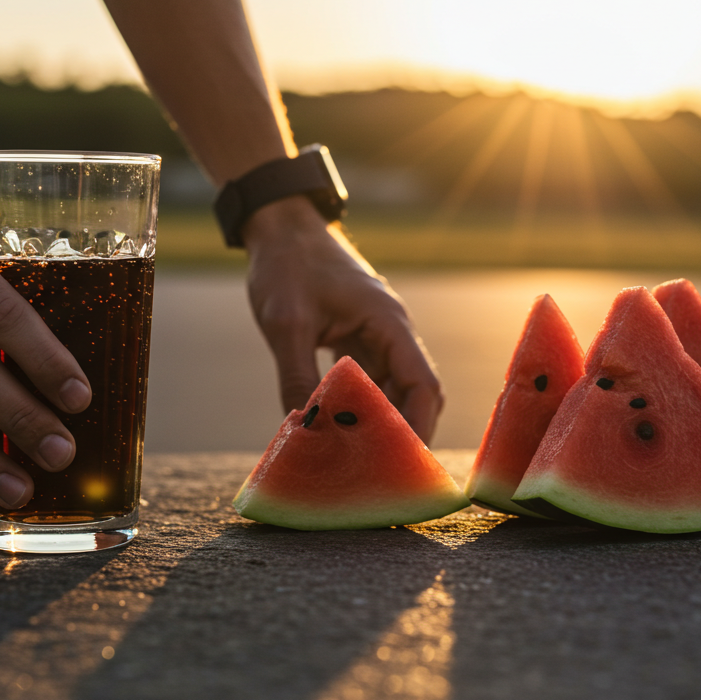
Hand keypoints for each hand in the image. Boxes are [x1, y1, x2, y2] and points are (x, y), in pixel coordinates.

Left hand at [243, 196, 443, 442]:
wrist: (279, 226)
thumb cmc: (287, 265)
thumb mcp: (286, 323)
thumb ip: (298, 377)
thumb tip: (304, 429)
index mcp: (388, 322)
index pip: (421, 384)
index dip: (417, 426)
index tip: (404, 464)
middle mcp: (390, 331)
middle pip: (414, 392)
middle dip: (406, 432)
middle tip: (386, 475)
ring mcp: (374, 335)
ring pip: (390, 389)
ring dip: (380, 422)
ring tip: (363, 462)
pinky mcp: (355, 338)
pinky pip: (367, 381)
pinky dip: (358, 407)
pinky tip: (340, 432)